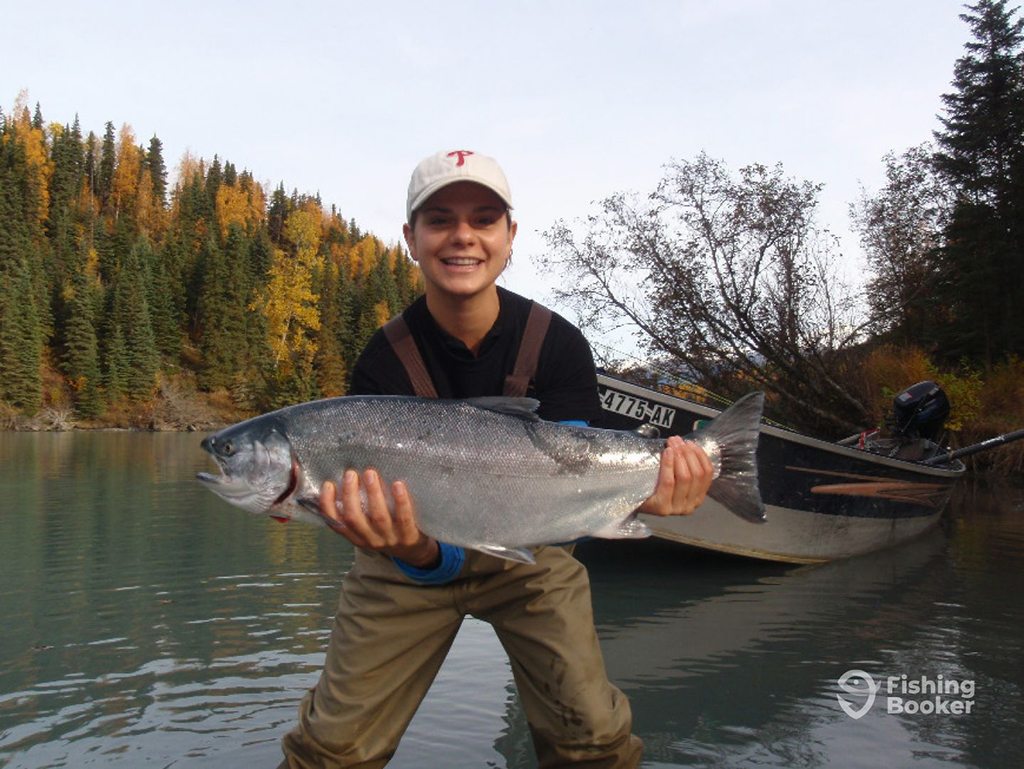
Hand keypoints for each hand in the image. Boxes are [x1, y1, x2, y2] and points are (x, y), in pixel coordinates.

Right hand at [320, 469, 439, 567]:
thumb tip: (345, 481)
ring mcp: (390, 539)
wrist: (414, 551)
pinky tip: (397, 484)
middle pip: (354, 519)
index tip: (328, 484)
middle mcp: (370, 539)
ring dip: (373, 493)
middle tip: (351, 473)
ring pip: (378, 516)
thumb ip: (359, 511)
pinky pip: (404, 518)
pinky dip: (400, 501)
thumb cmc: (388, 532)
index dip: (328, 505)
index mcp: (357, 536)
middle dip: (350, 494)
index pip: (336, 523)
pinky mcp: (409, 536)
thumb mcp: (369, 528)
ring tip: (370, 473)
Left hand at [636, 436, 713, 516]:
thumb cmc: (653, 485)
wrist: (631, 500)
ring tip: (672, 444)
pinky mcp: (662, 507)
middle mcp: (690, 506)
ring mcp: (676, 508)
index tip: (690, 443)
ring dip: (679, 456)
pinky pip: (669, 482)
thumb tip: (685, 443)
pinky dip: (669, 465)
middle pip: (696, 474)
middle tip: (677, 441)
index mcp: (697, 497)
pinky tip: (666, 453)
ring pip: (684, 477)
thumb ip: (684, 466)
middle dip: (688, 453)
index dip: (700, 455)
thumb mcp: (674, 477)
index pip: (707, 474)